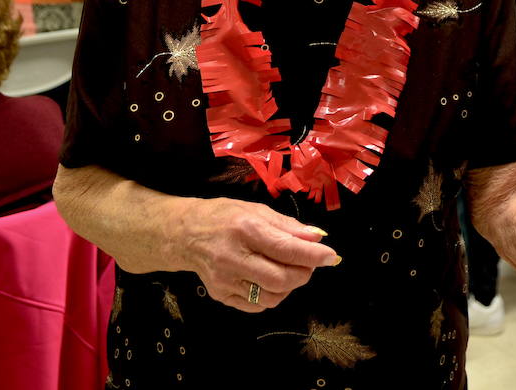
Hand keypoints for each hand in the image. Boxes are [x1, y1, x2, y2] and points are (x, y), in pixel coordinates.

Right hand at [176, 196, 338, 312]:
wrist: (185, 234)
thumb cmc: (225, 217)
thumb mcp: (257, 210)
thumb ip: (288, 226)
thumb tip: (317, 238)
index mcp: (245, 230)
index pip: (285, 249)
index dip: (312, 255)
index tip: (330, 256)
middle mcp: (233, 258)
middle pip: (280, 279)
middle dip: (303, 274)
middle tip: (308, 263)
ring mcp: (225, 281)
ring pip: (271, 297)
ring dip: (289, 286)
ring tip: (288, 270)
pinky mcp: (221, 295)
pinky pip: (257, 305)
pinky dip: (272, 295)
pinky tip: (269, 279)